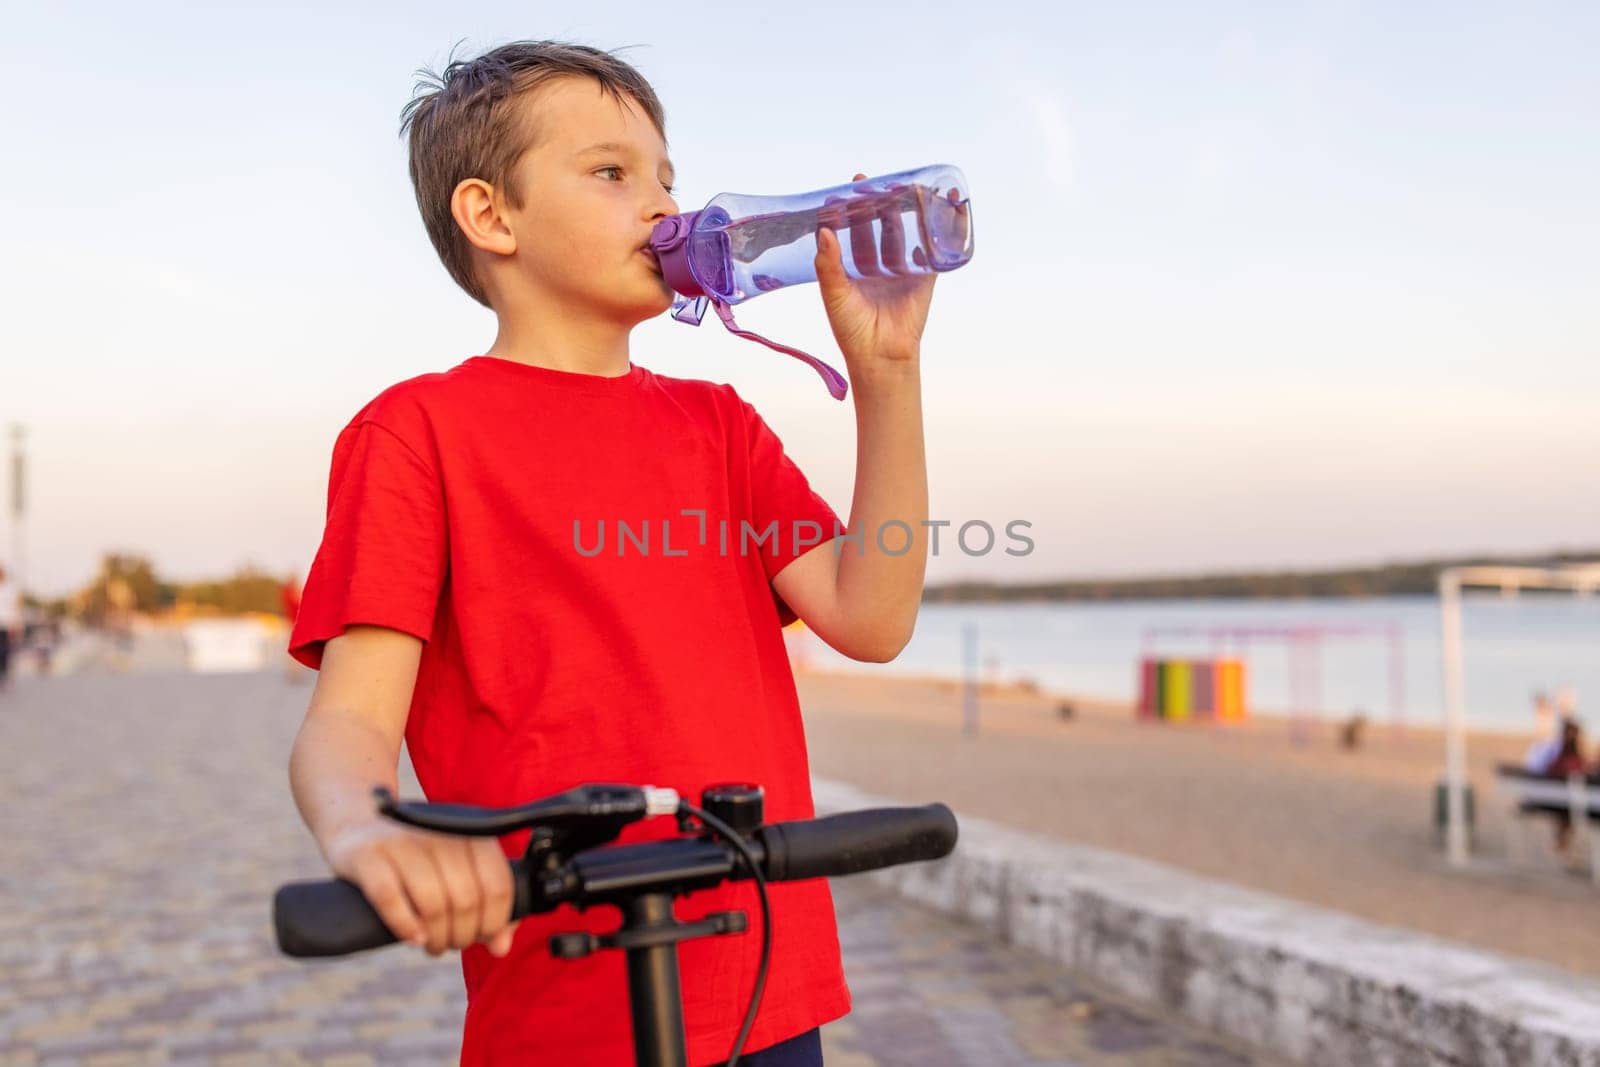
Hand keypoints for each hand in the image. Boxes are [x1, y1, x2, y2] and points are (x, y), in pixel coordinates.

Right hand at [325, 818, 518, 957]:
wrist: (359, 832)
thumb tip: (501, 948)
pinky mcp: (368, 855)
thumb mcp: (458, 873)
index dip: (493, 922)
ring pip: (432, 903)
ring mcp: (403, 841)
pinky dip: (405, 926)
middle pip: (466, 899)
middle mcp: (440, 831)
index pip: (497, 885)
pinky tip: (413, 938)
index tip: (482, 937)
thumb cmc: (420, 862)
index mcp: (472, 832)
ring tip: (432, 945)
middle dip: (462, 934)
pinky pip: (390, 899)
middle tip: (452, 943)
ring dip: (437, 938)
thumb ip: (487, 906)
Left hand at [813, 172, 951, 369]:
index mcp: (853, 267)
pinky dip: (940, 227)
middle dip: (878, 203)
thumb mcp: (834, 295)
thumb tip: (824, 231)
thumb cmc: (852, 331)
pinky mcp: (924, 276)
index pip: (851, 231)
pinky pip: (932, 248)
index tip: (846, 188)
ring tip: (905, 186)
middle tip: (874, 181)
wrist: (881, 356)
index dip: (849, 210)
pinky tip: (942, 206)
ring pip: (904, 232)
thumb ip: (828, 265)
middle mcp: (877, 264)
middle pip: (879, 225)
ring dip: (905, 210)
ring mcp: (901, 268)